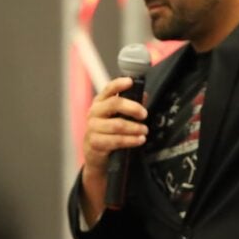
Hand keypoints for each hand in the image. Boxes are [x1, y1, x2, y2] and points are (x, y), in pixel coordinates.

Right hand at [80, 77, 147, 222]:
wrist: (96, 156)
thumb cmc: (109, 132)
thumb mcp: (119, 117)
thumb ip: (131, 105)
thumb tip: (144, 94)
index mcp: (100, 102)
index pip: (108, 89)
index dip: (119, 84)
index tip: (131, 82)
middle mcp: (94, 113)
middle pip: (114, 104)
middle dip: (133, 108)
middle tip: (145, 114)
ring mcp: (92, 128)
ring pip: (117, 124)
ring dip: (135, 128)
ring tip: (145, 131)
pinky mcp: (95, 143)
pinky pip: (116, 140)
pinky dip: (130, 140)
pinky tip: (139, 140)